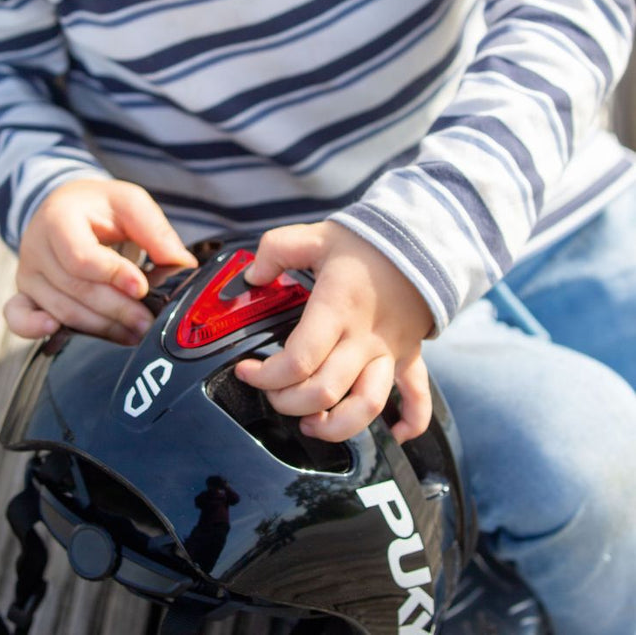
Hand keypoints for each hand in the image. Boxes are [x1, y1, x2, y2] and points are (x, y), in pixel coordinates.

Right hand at [5, 179, 196, 343]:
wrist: (67, 208)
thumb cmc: (100, 207)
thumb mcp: (130, 204)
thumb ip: (155, 232)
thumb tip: (182, 267)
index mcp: (59, 218)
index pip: (81, 256)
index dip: (112, 274)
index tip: (140, 287)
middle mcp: (36, 246)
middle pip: (75, 288)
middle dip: (115, 309)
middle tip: (147, 321)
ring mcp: (28, 273)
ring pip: (61, 309)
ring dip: (100, 327)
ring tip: (134, 333)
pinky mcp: (26, 293)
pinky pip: (19, 317)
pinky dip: (33, 329)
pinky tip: (57, 332)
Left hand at [234, 221, 433, 442]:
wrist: (424, 239)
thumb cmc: (367, 241)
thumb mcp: (315, 236)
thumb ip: (276, 251)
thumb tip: (252, 277)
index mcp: (336, 309)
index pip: (298, 361)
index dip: (265, 376)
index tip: (247, 371)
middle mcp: (363, 338)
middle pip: (324, 392)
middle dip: (289, 403)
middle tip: (272, 394)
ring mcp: (389, 351)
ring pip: (367, 407)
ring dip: (337, 426)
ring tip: (311, 425)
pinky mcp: (409, 356)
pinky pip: (418, 400)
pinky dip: (409, 424)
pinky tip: (393, 435)